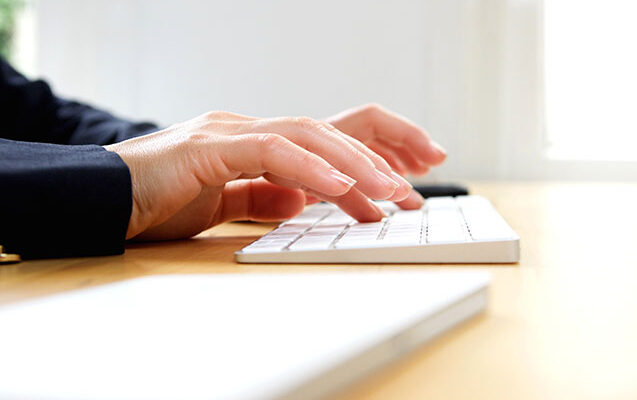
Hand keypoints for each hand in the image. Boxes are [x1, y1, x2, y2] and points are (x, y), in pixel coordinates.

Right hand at [105, 105, 445, 240]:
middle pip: (329, 130)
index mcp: (254, 142)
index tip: (408, 178)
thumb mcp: (221, 204)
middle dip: (379, 156)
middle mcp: (248, 129)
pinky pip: (270, 152)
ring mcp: (228, 132)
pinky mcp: (207, 148)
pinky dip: (310, 169)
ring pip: (308, 137)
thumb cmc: (154, 202)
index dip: (370, 152)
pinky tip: (341, 188)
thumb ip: (259, 197)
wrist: (96, 201)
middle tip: (416, 189)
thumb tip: (301, 202)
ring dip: (355, 166)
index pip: (325, 139)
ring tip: (392, 194)